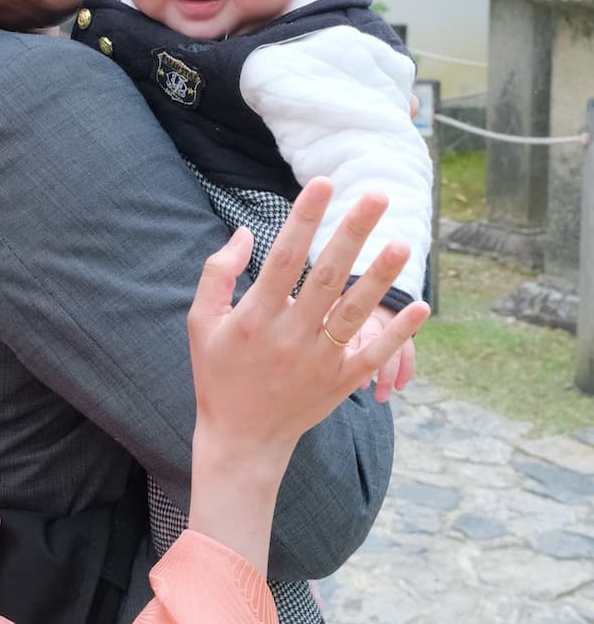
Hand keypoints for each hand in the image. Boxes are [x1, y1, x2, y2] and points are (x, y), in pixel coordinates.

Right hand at [186, 180, 429, 571]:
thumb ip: (217, 274)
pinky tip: (422, 308)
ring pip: (353, 313)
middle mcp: (288, 337)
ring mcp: (317, 362)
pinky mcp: (339, 384)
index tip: (323, 184)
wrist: (240, 440)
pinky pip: (372, 356)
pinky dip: (398, 335)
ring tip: (403, 243)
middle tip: (376, 195)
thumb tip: (246, 233)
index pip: (283, 258)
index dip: (303, 219)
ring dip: (379, 279)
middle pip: (326, 277)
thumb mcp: (201, 323)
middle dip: (351, 233)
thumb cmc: (219, 373)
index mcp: (254, 317)